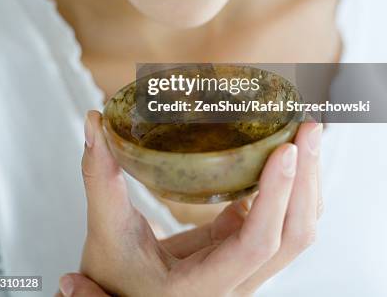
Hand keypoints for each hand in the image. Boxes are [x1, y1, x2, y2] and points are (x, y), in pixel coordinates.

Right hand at [62, 111, 322, 296]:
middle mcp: (234, 285)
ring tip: (306, 135)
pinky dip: (291, 189)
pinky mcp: (243, 252)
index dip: (276, 196)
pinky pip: (281, 224)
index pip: (254, 245)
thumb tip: (94, 122)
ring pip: (295, 232)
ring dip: (306, 183)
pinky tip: (285, 155)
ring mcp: (244, 270)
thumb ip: (99, 177)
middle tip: (308, 127)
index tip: (285, 150)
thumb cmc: (113, 276)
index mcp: (200, 287)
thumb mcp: (105, 231)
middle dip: (306, 180)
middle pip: (292, 237)